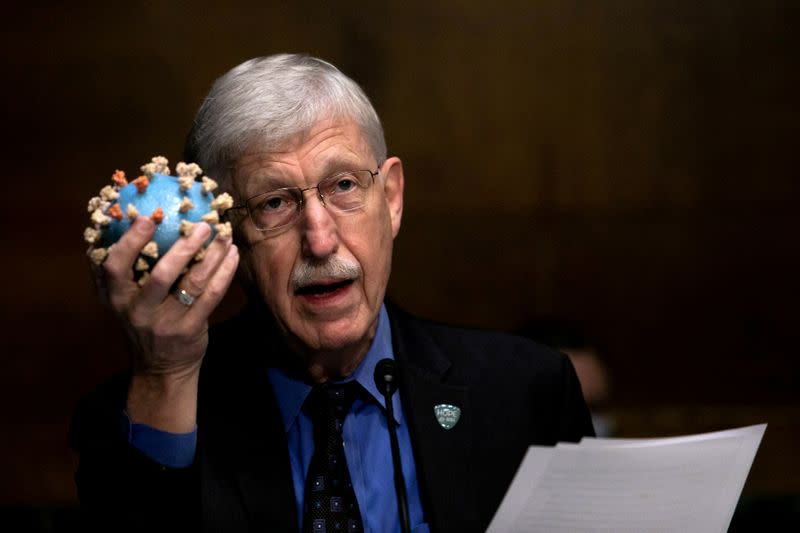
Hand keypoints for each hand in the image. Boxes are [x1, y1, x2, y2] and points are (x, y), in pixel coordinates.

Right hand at [92, 216, 238, 429]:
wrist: (160, 369)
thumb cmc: (144, 323)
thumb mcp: (124, 302)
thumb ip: (126, 272)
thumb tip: (133, 221)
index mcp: (117, 299)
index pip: (115, 267)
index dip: (130, 242)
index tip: (147, 217)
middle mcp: (139, 311)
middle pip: (162, 274)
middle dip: (185, 247)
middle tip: (203, 225)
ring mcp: (166, 323)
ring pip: (193, 283)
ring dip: (213, 256)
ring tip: (225, 236)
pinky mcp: (191, 330)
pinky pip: (212, 296)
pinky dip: (224, 273)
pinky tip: (232, 255)